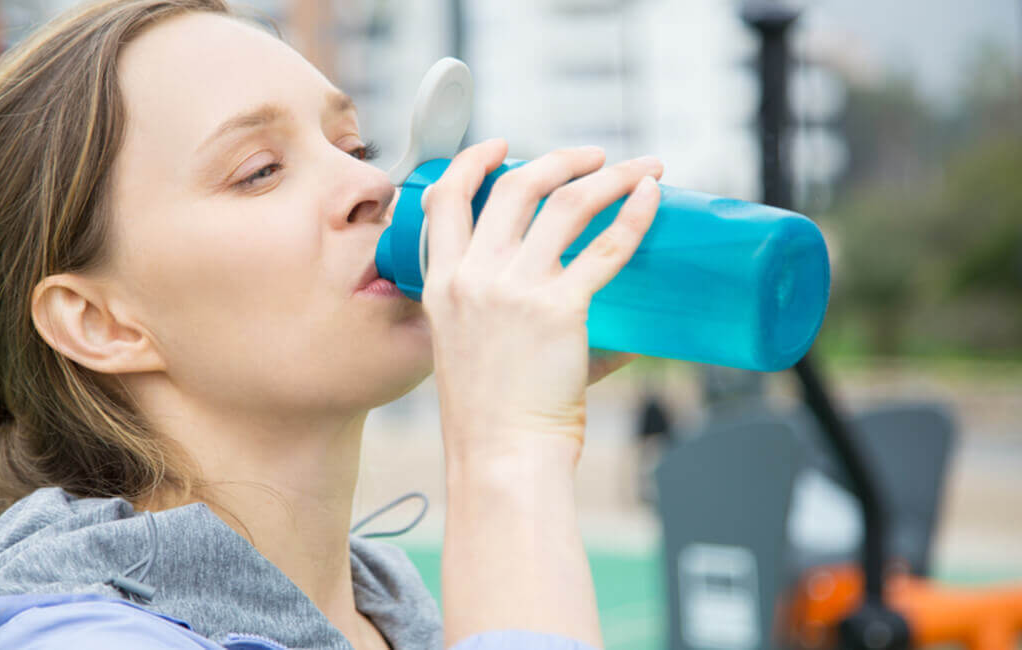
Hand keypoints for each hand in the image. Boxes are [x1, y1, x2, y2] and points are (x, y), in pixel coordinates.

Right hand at [421, 138, 662, 461]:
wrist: (501, 456)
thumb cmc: (492, 416)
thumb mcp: (471, 351)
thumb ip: (517, 321)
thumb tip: (613, 325)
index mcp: (442, 284)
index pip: (445, 199)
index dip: (473, 162)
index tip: (501, 148)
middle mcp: (473, 276)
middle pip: (514, 187)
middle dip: (558, 160)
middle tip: (592, 157)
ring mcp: (515, 289)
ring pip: (565, 203)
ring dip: (607, 175)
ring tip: (637, 169)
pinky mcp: (561, 308)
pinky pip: (606, 245)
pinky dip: (634, 213)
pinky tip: (652, 196)